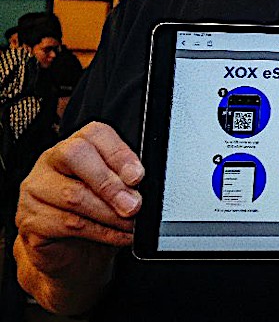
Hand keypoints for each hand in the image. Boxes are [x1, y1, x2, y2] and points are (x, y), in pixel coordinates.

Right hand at [14, 121, 143, 292]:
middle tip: (134, 205)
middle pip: (75, 156)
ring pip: (73, 195)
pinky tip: (117, 236)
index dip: (118, 154)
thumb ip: (126, 182)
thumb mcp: (117, 192)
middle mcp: (51, 161)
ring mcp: (35, 190)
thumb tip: (139, 185)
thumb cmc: (97, 215)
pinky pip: (67, 224)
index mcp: (76, 145)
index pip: (94, 134)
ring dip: (109, 213)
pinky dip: (101, 232)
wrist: (72, 253)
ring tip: (130, 224)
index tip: (137, 176)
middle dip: (110, 183)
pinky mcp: (30, 220)